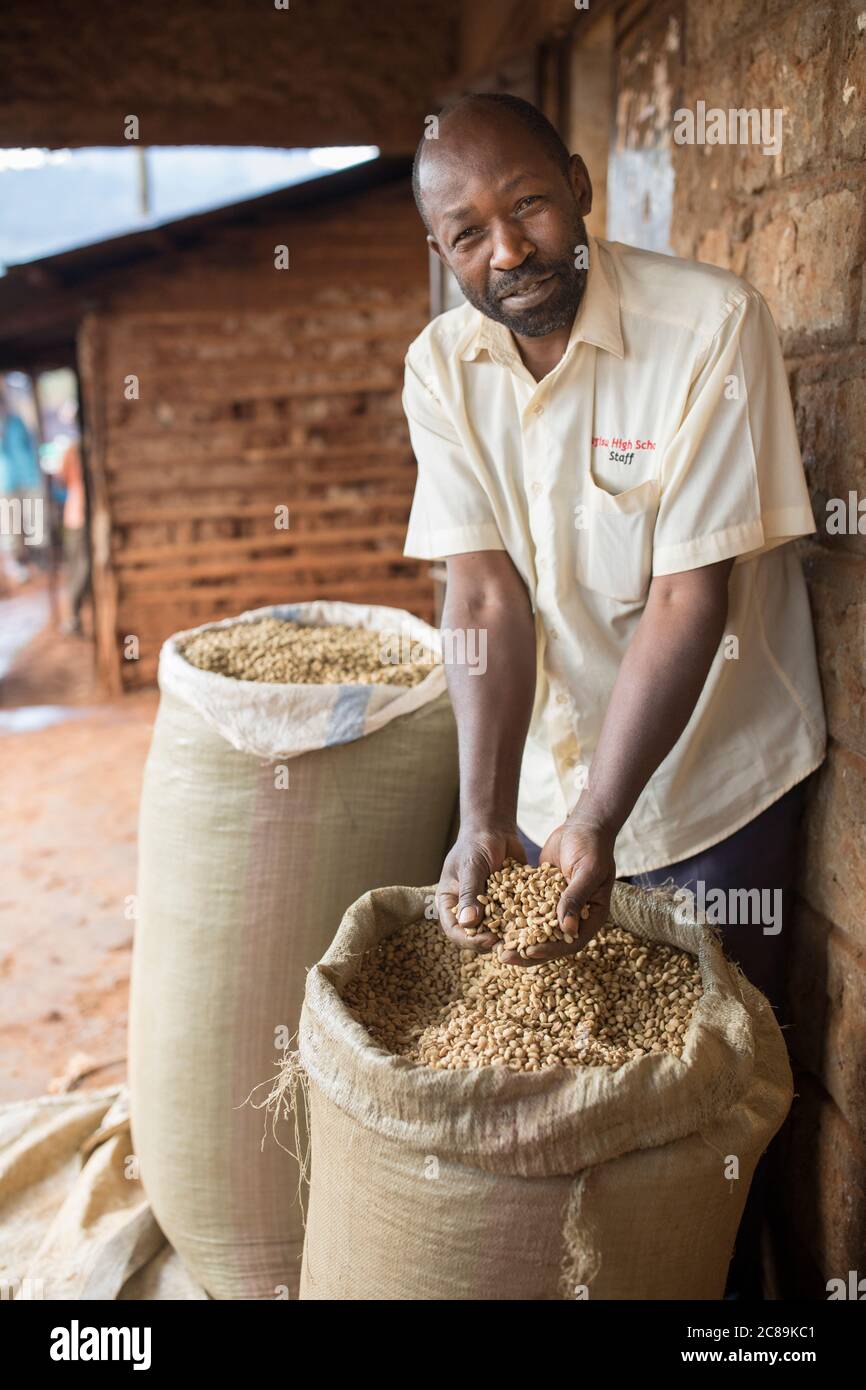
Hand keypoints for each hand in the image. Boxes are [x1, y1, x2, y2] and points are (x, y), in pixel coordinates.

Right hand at [436, 824, 526, 950]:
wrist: (494, 828)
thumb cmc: (475, 843)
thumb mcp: (471, 866)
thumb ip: (469, 894)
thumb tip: (468, 924)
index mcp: (450, 902)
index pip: (455, 931)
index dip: (470, 940)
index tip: (490, 939)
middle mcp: (467, 909)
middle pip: (476, 936)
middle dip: (493, 942)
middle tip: (512, 943)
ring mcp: (487, 908)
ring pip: (496, 930)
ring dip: (510, 935)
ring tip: (527, 939)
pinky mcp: (505, 904)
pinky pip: (513, 918)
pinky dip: (524, 922)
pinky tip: (538, 924)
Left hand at [500, 815, 615, 966]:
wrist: (584, 826)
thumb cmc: (592, 847)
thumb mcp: (587, 871)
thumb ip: (575, 898)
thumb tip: (566, 930)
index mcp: (591, 917)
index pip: (570, 942)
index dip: (550, 949)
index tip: (529, 951)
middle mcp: (575, 917)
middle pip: (550, 942)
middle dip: (527, 951)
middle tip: (503, 957)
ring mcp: (558, 908)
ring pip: (536, 930)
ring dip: (517, 938)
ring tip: (495, 946)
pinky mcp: (543, 897)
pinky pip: (528, 912)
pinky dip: (513, 918)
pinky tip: (493, 921)